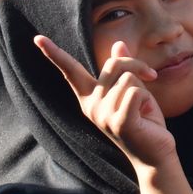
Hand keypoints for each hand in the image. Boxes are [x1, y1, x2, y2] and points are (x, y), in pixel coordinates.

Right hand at [35, 36, 174, 167]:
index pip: (70, 71)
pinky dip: (147, 99)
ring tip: (143, 108)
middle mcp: (91, 105)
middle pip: (114, 63)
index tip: (37, 38)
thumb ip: (124, 70)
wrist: (155, 155)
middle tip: (151, 76)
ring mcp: (102, 115)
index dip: (54, 54)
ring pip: (129, 78)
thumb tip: (118, 44)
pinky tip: (145, 116)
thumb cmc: (145, 123)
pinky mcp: (118, 121)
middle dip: (136, 65)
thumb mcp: (134, 90)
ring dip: (144, 87)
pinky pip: (136, 92)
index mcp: (90, 97)